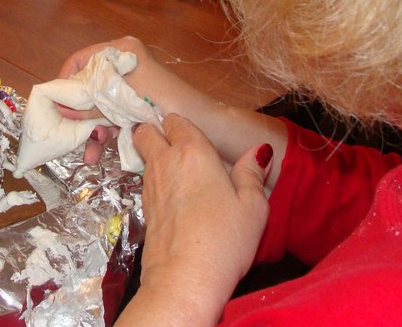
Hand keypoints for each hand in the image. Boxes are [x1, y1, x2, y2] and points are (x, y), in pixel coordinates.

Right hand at [57, 37, 210, 164]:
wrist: (199, 122)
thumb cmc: (163, 101)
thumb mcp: (121, 101)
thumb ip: (91, 104)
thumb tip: (60, 109)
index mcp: (121, 51)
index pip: (81, 59)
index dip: (65, 79)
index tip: (54, 101)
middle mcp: (123, 64)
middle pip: (87, 86)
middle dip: (77, 112)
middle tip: (65, 130)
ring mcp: (128, 85)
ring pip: (97, 105)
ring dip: (89, 128)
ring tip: (85, 151)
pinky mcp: (133, 105)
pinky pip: (110, 116)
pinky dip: (103, 133)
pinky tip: (96, 154)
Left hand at [116, 114, 271, 325]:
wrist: (183, 279)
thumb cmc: (223, 240)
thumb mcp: (253, 206)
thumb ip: (252, 173)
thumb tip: (258, 152)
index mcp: (192, 151)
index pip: (176, 120)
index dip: (182, 125)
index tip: (195, 135)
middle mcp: (165, 162)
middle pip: (146, 131)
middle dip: (156, 132)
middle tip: (177, 146)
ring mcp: (150, 185)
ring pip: (144, 156)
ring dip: (155, 157)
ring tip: (179, 173)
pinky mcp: (143, 208)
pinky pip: (146, 182)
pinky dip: (156, 182)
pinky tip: (175, 198)